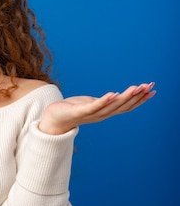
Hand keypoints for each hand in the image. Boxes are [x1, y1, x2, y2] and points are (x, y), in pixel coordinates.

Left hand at [39, 82, 155, 134]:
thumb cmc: (72, 109)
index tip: (152, 90)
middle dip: (136, 96)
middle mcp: (100, 115)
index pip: (126, 106)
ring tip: (136, 87)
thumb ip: (104, 102)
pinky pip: (93, 107)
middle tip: (149, 86)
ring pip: (111, 106)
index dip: (140, 99)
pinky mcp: (79, 112)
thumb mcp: (91, 104)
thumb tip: (116, 96)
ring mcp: (90, 114)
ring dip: (124, 97)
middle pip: (122, 106)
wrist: (53, 118)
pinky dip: (103, 101)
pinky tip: (112, 94)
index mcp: (105, 112)